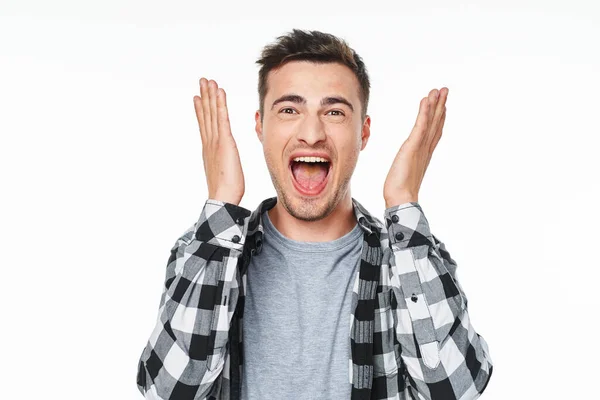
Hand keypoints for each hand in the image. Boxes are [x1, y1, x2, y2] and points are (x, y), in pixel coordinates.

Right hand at [193, 78, 244, 204]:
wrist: (223, 198)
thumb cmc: (226, 191)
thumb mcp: (224, 173)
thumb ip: (223, 166)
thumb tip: (224, 167)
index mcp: (209, 149)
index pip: (205, 125)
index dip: (201, 110)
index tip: (198, 97)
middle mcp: (209, 142)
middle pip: (206, 114)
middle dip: (204, 96)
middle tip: (202, 81)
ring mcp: (215, 141)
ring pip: (212, 112)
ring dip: (210, 95)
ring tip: (208, 80)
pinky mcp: (224, 141)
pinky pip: (222, 117)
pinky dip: (220, 103)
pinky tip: (219, 91)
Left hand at [383, 88, 447, 207]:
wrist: (401, 199)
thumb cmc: (399, 191)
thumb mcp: (404, 173)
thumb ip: (408, 167)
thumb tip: (406, 167)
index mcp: (424, 155)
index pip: (434, 132)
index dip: (439, 118)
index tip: (443, 106)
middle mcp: (425, 149)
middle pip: (436, 123)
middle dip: (441, 106)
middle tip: (445, 90)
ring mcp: (421, 147)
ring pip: (431, 121)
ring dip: (435, 104)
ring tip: (440, 90)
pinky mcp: (413, 147)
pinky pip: (420, 125)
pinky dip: (424, 112)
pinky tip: (426, 100)